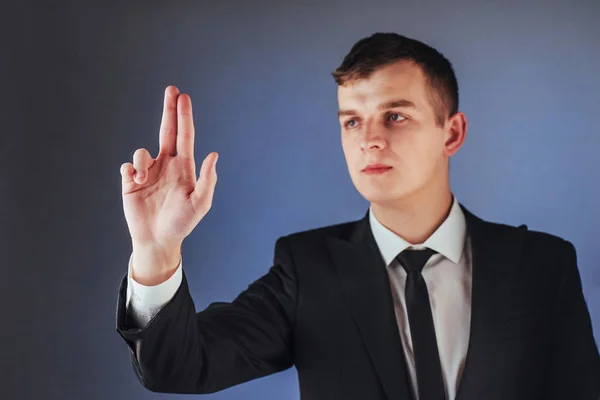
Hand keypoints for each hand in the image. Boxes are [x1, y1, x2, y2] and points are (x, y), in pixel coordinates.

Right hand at [120, 86, 217, 276]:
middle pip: (167, 131)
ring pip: (141, 152)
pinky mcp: (131, 182)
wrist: (158, 240)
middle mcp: (166, 165)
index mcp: (183, 167)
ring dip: (141, 159)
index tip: (183, 97)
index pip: (184, 136)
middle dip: (169, 110)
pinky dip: (130, 170)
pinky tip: (134, 181)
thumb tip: (214, 155)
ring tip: (142, 177)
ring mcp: (148, 173)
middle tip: (172, 89)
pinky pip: (127, 166)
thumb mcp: (199, 204)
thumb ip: (207, 180)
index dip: (184, 116)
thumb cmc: (182, 223)